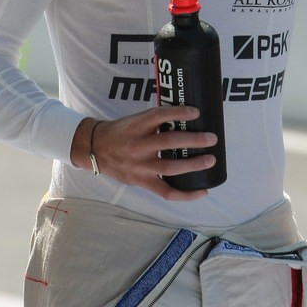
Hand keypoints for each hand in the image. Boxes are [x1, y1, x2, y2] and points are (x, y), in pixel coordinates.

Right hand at [70, 107, 216, 200]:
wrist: (95, 149)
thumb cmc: (120, 132)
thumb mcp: (135, 120)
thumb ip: (155, 120)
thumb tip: (185, 117)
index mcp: (137, 126)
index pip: (159, 116)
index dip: (178, 113)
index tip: (196, 112)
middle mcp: (138, 146)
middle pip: (169, 142)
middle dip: (194, 140)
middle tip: (211, 138)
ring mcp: (140, 166)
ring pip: (170, 168)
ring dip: (193, 164)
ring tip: (210, 160)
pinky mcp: (142, 181)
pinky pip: (166, 192)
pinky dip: (186, 194)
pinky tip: (202, 191)